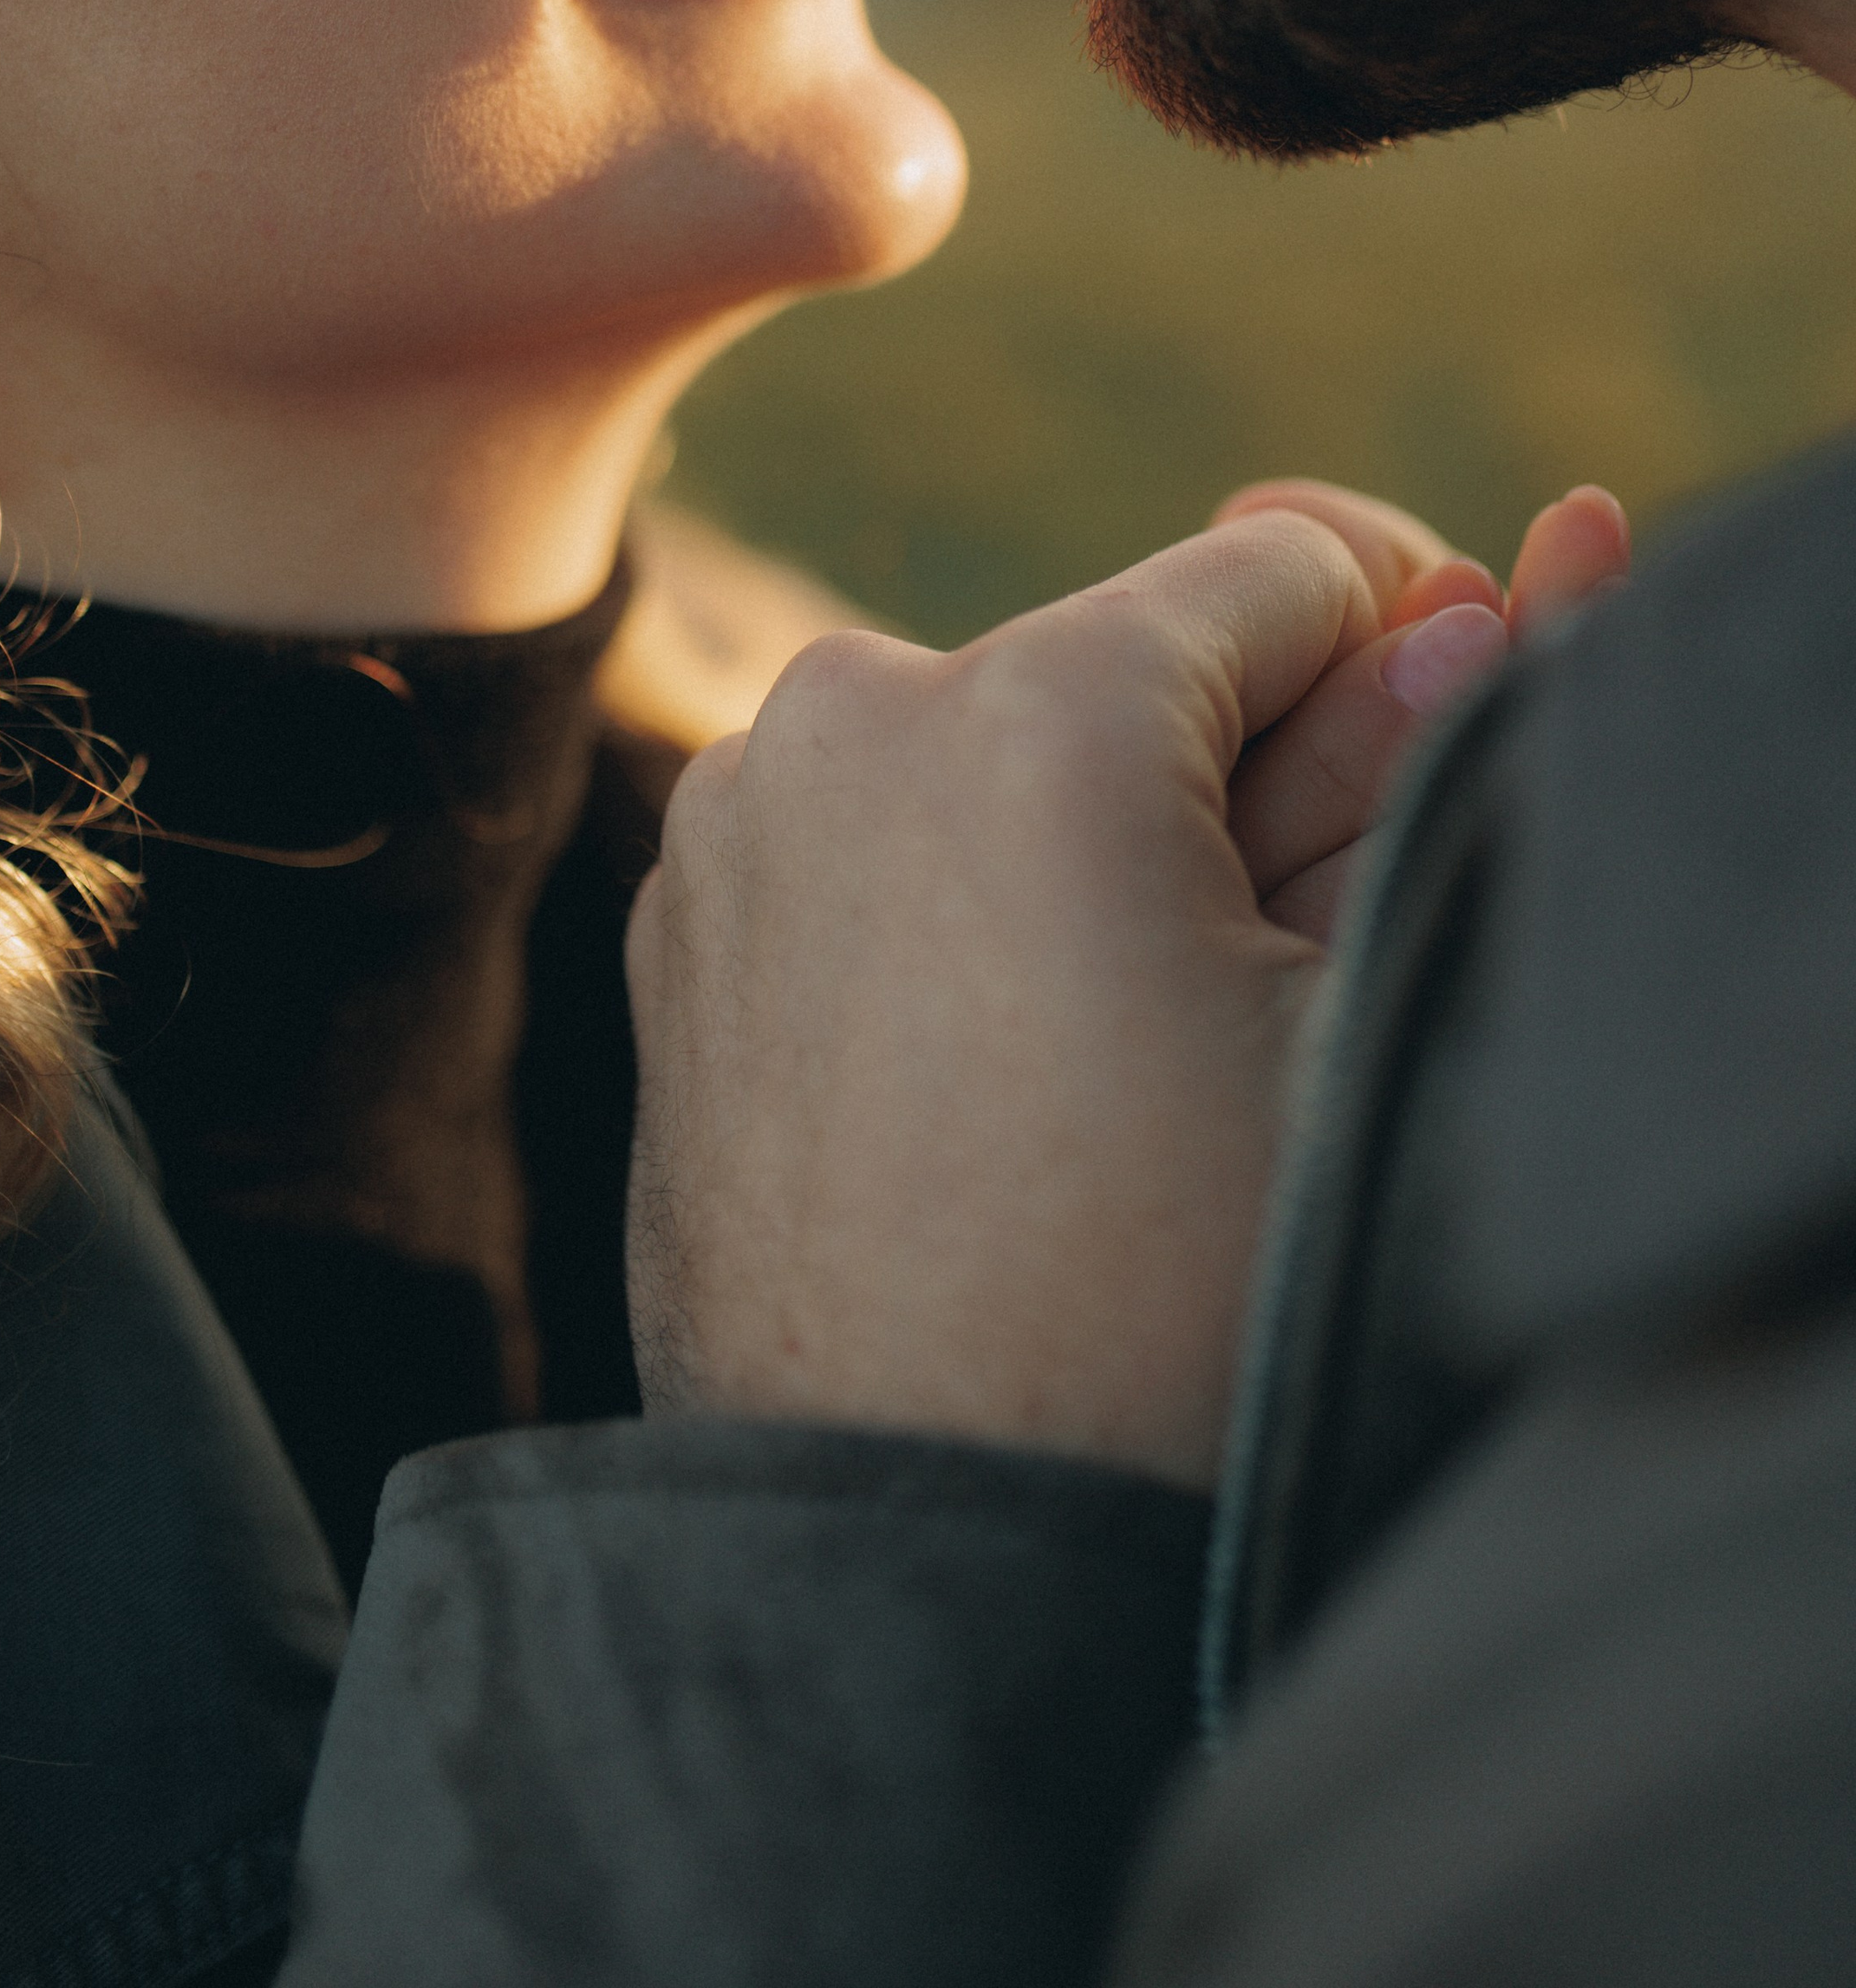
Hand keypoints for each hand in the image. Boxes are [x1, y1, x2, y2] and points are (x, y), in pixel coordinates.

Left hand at [626, 484, 1629, 1484]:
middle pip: (1124, 664)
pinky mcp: (676, 914)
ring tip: (1098, 1066)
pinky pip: (869, 838)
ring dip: (1072, 841)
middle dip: (1213, 778)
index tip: (1376, 814)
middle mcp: (851, 709)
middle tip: (1234, 993)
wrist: (912, 1552)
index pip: (1286, 572)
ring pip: (991, 748)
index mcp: (1038, 707)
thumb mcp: (1354, 1024)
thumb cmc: (1169, 1312)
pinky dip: (947, 901)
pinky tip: (983, 1082)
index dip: (1380, 671)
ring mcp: (735, 812)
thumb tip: (1449, 618)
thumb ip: (1407, 776)